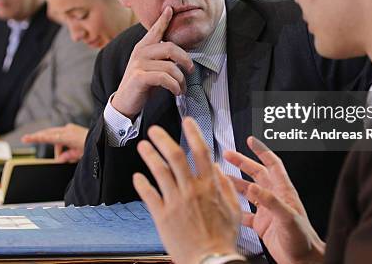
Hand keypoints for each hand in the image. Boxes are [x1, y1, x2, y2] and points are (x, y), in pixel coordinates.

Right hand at [21, 123, 87, 162]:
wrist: (105, 137)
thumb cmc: (93, 145)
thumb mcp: (79, 154)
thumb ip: (67, 157)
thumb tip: (58, 159)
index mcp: (69, 135)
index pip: (49, 137)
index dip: (36, 138)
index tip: (26, 138)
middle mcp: (68, 129)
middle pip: (49, 134)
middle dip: (39, 137)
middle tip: (26, 139)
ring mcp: (70, 128)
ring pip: (56, 138)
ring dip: (58, 149)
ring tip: (70, 158)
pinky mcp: (72, 129)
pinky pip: (62, 137)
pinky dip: (62, 146)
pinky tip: (71, 155)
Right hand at [112, 6, 193, 118]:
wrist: (124, 101)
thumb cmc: (141, 83)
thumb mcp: (150, 66)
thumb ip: (160, 57)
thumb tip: (180, 54)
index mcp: (143, 47)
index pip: (155, 30)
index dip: (163, 19)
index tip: (170, 9)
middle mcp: (140, 52)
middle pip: (170, 48)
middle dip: (185, 59)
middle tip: (190, 70)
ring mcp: (139, 64)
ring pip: (170, 67)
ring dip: (181, 80)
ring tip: (181, 88)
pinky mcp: (139, 77)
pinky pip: (164, 78)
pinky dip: (174, 86)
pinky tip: (176, 91)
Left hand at [133, 117, 241, 263]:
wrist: (210, 261)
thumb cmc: (222, 239)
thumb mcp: (234, 209)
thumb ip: (226, 186)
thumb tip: (217, 168)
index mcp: (210, 187)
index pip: (201, 152)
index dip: (194, 133)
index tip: (187, 122)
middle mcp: (191, 191)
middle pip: (175, 156)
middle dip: (163, 139)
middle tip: (154, 130)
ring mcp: (175, 202)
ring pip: (159, 172)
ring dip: (149, 156)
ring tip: (142, 147)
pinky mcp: (162, 216)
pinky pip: (149, 195)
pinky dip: (141, 184)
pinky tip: (137, 177)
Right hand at [224, 137, 324, 263]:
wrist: (303, 261)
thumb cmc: (303, 240)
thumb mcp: (287, 217)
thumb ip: (270, 201)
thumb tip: (253, 187)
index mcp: (284, 192)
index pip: (272, 165)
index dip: (262, 151)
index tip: (251, 140)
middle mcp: (275, 198)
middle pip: (257, 174)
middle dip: (242, 163)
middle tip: (228, 154)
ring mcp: (268, 211)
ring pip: (249, 191)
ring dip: (236, 183)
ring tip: (222, 176)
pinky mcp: (262, 225)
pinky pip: (246, 213)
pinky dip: (235, 208)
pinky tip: (226, 205)